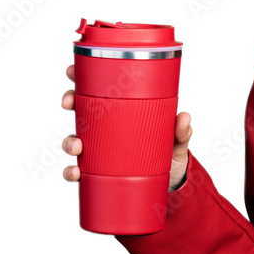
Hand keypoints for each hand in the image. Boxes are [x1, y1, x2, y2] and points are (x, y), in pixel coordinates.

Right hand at [60, 63, 192, 192]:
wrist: (171, 181)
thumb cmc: (171, 153)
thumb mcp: (177, 140)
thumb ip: (181, 130)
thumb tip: (184, 117)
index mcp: (122, 112)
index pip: (99, 91)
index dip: (81, 78)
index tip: (72, 71)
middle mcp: (107, 129)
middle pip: (80, 110)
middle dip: (70, 102)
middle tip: (69, 102)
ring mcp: (100, 149)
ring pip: (74, 140)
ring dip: (69, 142)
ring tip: (77, 146)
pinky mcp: (98, 171)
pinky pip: (79, 171)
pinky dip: (72, 172)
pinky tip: (76, 173)